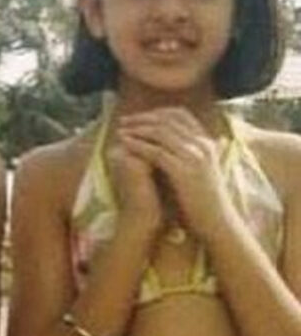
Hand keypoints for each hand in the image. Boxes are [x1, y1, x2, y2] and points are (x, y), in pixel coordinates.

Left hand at [116, 108, 235, 241]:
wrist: (216, 222)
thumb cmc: (204, 199)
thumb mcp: (201, 169)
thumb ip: (190, 153)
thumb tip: (170, 143)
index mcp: (207, 142)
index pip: (180, 115)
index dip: (156, 113)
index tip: (138, 117)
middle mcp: (203, 145)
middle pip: (168, 120)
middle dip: (142, 119)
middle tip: (123, 121)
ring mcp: (195, 157)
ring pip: (161, 133)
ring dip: (137, 130)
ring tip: (120, 131)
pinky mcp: (184, 171)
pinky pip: (156, 151)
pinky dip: (138, 145)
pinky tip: (124, 145)